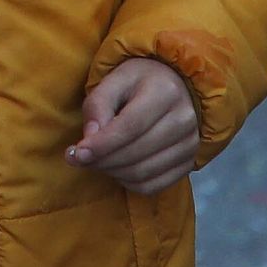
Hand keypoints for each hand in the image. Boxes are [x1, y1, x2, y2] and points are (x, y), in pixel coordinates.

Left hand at [66, 57, 199, 194]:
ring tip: (98, 160)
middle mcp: (184, 119)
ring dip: (112, 172)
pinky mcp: (189, 162)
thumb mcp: (115, 80)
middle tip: (81, 158)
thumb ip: (98, 105)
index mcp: (165, 91)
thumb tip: (89, 141)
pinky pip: (154, 186)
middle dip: (102, 161)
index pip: (130, 127)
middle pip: (136, 154)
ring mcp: (190, 144)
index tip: (76, 154)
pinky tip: (118, 169)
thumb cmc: (139, 81)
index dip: (101, 145)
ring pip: (143, 173)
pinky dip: (129, 183)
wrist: (174, 85)